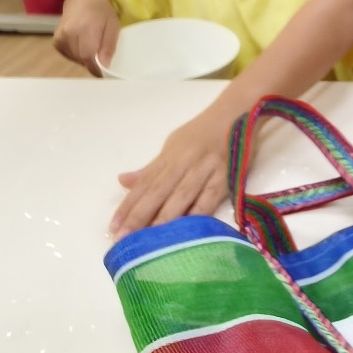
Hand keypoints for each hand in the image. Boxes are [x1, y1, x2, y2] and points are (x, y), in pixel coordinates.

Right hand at [53, 0, 119, 75]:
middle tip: (101, 55)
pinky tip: (83, 44)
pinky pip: (68, 55)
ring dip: (85, 58)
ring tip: (92, 45)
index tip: (103, 73)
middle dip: (92, 62)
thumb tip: (104, 66)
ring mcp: (60, 36)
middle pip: (81, 58)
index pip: (88, 56)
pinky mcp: (56, 41)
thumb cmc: (102, 11)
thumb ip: (108, 46)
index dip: (96, 67)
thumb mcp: (113, 26)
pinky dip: (77, 55)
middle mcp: (69, 33)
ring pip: (75, 58)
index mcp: (85, 28)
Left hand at [109, 113, 228, 238]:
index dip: (128, 205)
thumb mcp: (175, 144)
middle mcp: (185, 161)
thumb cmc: (205, 131)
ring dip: (164, 219)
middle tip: (123, 238)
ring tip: (150, 242)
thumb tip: (123, 181)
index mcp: (170, 154)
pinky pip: (210, 199)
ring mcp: (206, 168)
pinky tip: (186, 232)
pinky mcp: (227, 176)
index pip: (145, 182)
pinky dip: (198, 216)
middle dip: (140, 216)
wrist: (239, 111)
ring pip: (182, 196)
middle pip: (159, 190)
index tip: (113, 227)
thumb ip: (152, 167)